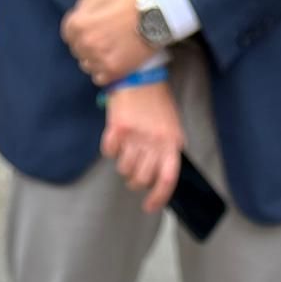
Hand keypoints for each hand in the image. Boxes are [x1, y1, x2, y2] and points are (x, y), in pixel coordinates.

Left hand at [47, 0, 148, 85]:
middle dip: (88, 40)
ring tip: (112, 44)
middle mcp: (87, 44)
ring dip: (95, 56)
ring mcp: (100, 59)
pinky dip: (104, 70)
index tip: (97, 20)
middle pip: (77, 48)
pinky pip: (98, 77)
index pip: (68, 32)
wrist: (159, 12)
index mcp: (78, 23)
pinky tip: (115, 57)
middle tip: (107, 31)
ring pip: (86, 63)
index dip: (82, 25)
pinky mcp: (114, 72)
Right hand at [104, 81, 183, 213]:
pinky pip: (109, 152)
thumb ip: (167, 151)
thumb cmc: (156, 103)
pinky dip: (110, 150)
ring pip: (124, 169)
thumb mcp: (171, 128)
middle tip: (134, 173)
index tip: (149, 206)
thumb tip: (158, 177)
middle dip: (135, 181)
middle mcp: (154, 141)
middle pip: (141, 178)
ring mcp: (135, 135)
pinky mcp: (117, 128)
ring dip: (123, 165)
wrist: (140, 75)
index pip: (167, 179)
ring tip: (126, 152)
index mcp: (171, 142)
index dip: (158, 197)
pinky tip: (115, 140)